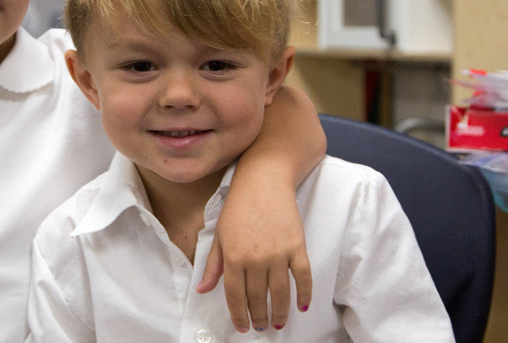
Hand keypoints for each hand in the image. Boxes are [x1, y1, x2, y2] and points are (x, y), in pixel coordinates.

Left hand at [198, 175, 311, 332]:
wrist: (264, 180)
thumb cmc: (239, 205)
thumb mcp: (220, 235)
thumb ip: (212, 265)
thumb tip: (203, 289)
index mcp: (233, 256)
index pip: (235, 296)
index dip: (239, 315)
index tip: (242, 326)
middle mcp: (255, 258)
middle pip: (257, 298)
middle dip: (258, 317)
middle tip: (260, 326)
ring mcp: (278, 253)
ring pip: (280, 294)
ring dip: (279, 313)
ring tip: (277, 323)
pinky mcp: (297, 246)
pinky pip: (303, 278)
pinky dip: (304, 295)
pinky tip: (302, 306)